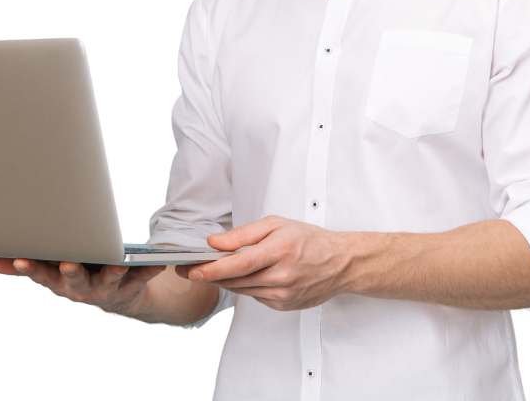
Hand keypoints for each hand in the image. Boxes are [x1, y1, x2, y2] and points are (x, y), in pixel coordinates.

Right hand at [0, 257, 166, 318]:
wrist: (119, 300)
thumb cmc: (79, 276)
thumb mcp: (52, 274)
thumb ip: (24, 268)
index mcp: (61, 283)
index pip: (42, 276)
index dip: (31, 269)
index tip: (22, 259)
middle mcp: (82, 288)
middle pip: (75, 279)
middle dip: (72, 272)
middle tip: (67, 263)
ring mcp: (107, 288)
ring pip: (109, 280)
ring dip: (113, 272)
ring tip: (117, 263)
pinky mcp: (131, 285)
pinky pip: (142, 276)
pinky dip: (149, 269)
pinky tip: (158, 261)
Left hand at [174, 215, 349, 311]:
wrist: (339, 263)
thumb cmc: (308, 239)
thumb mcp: (276, 224)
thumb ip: (243, 234)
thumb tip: (215, 243)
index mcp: (279, 250)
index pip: (239, 263)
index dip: (213, 268)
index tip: (192, 269)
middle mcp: (281, 276)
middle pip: (237, 280)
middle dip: (211, 275)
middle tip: (190, 269)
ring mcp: (283, 294)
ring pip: (243, 290)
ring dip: (226, 281)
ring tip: (212, 270)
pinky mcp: (284, 305)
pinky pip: (256, 297)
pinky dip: (246, 286)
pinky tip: (247, 276)